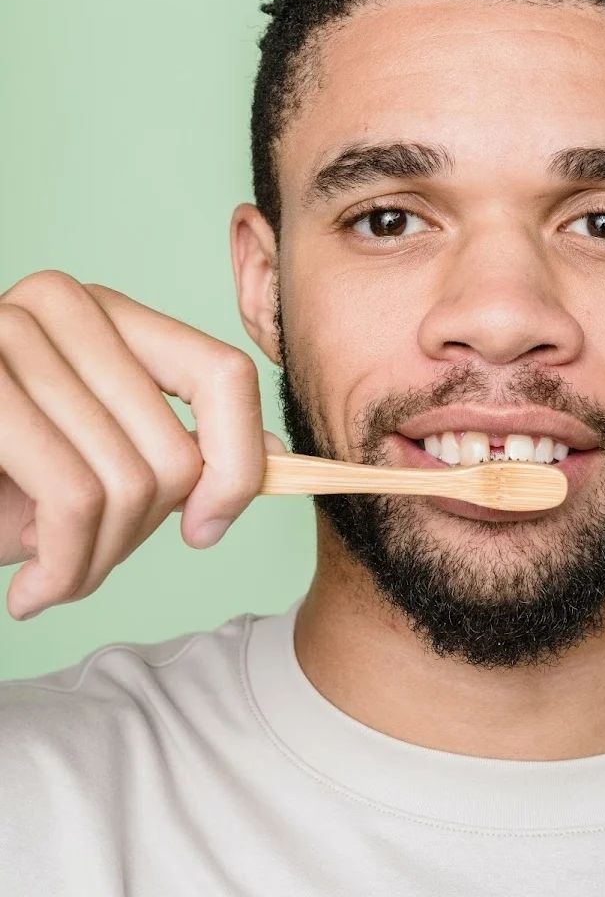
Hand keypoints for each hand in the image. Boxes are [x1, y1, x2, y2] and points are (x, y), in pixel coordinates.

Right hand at [0, 271, 285, 619]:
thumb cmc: (0, 486)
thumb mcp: (99, 465)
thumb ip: (187, 453)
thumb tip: (284, 460)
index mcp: (109, 315)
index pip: (223, 374)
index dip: (238, 463)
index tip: (206, 528)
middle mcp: (62, 305)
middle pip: (174, 451)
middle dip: (137, 539)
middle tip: (84, 565)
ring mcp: (7, 332)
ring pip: (128, 484)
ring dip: (95, 563)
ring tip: (53, 577)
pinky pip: (73, 497)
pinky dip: (65, 567)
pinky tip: (33, 591)